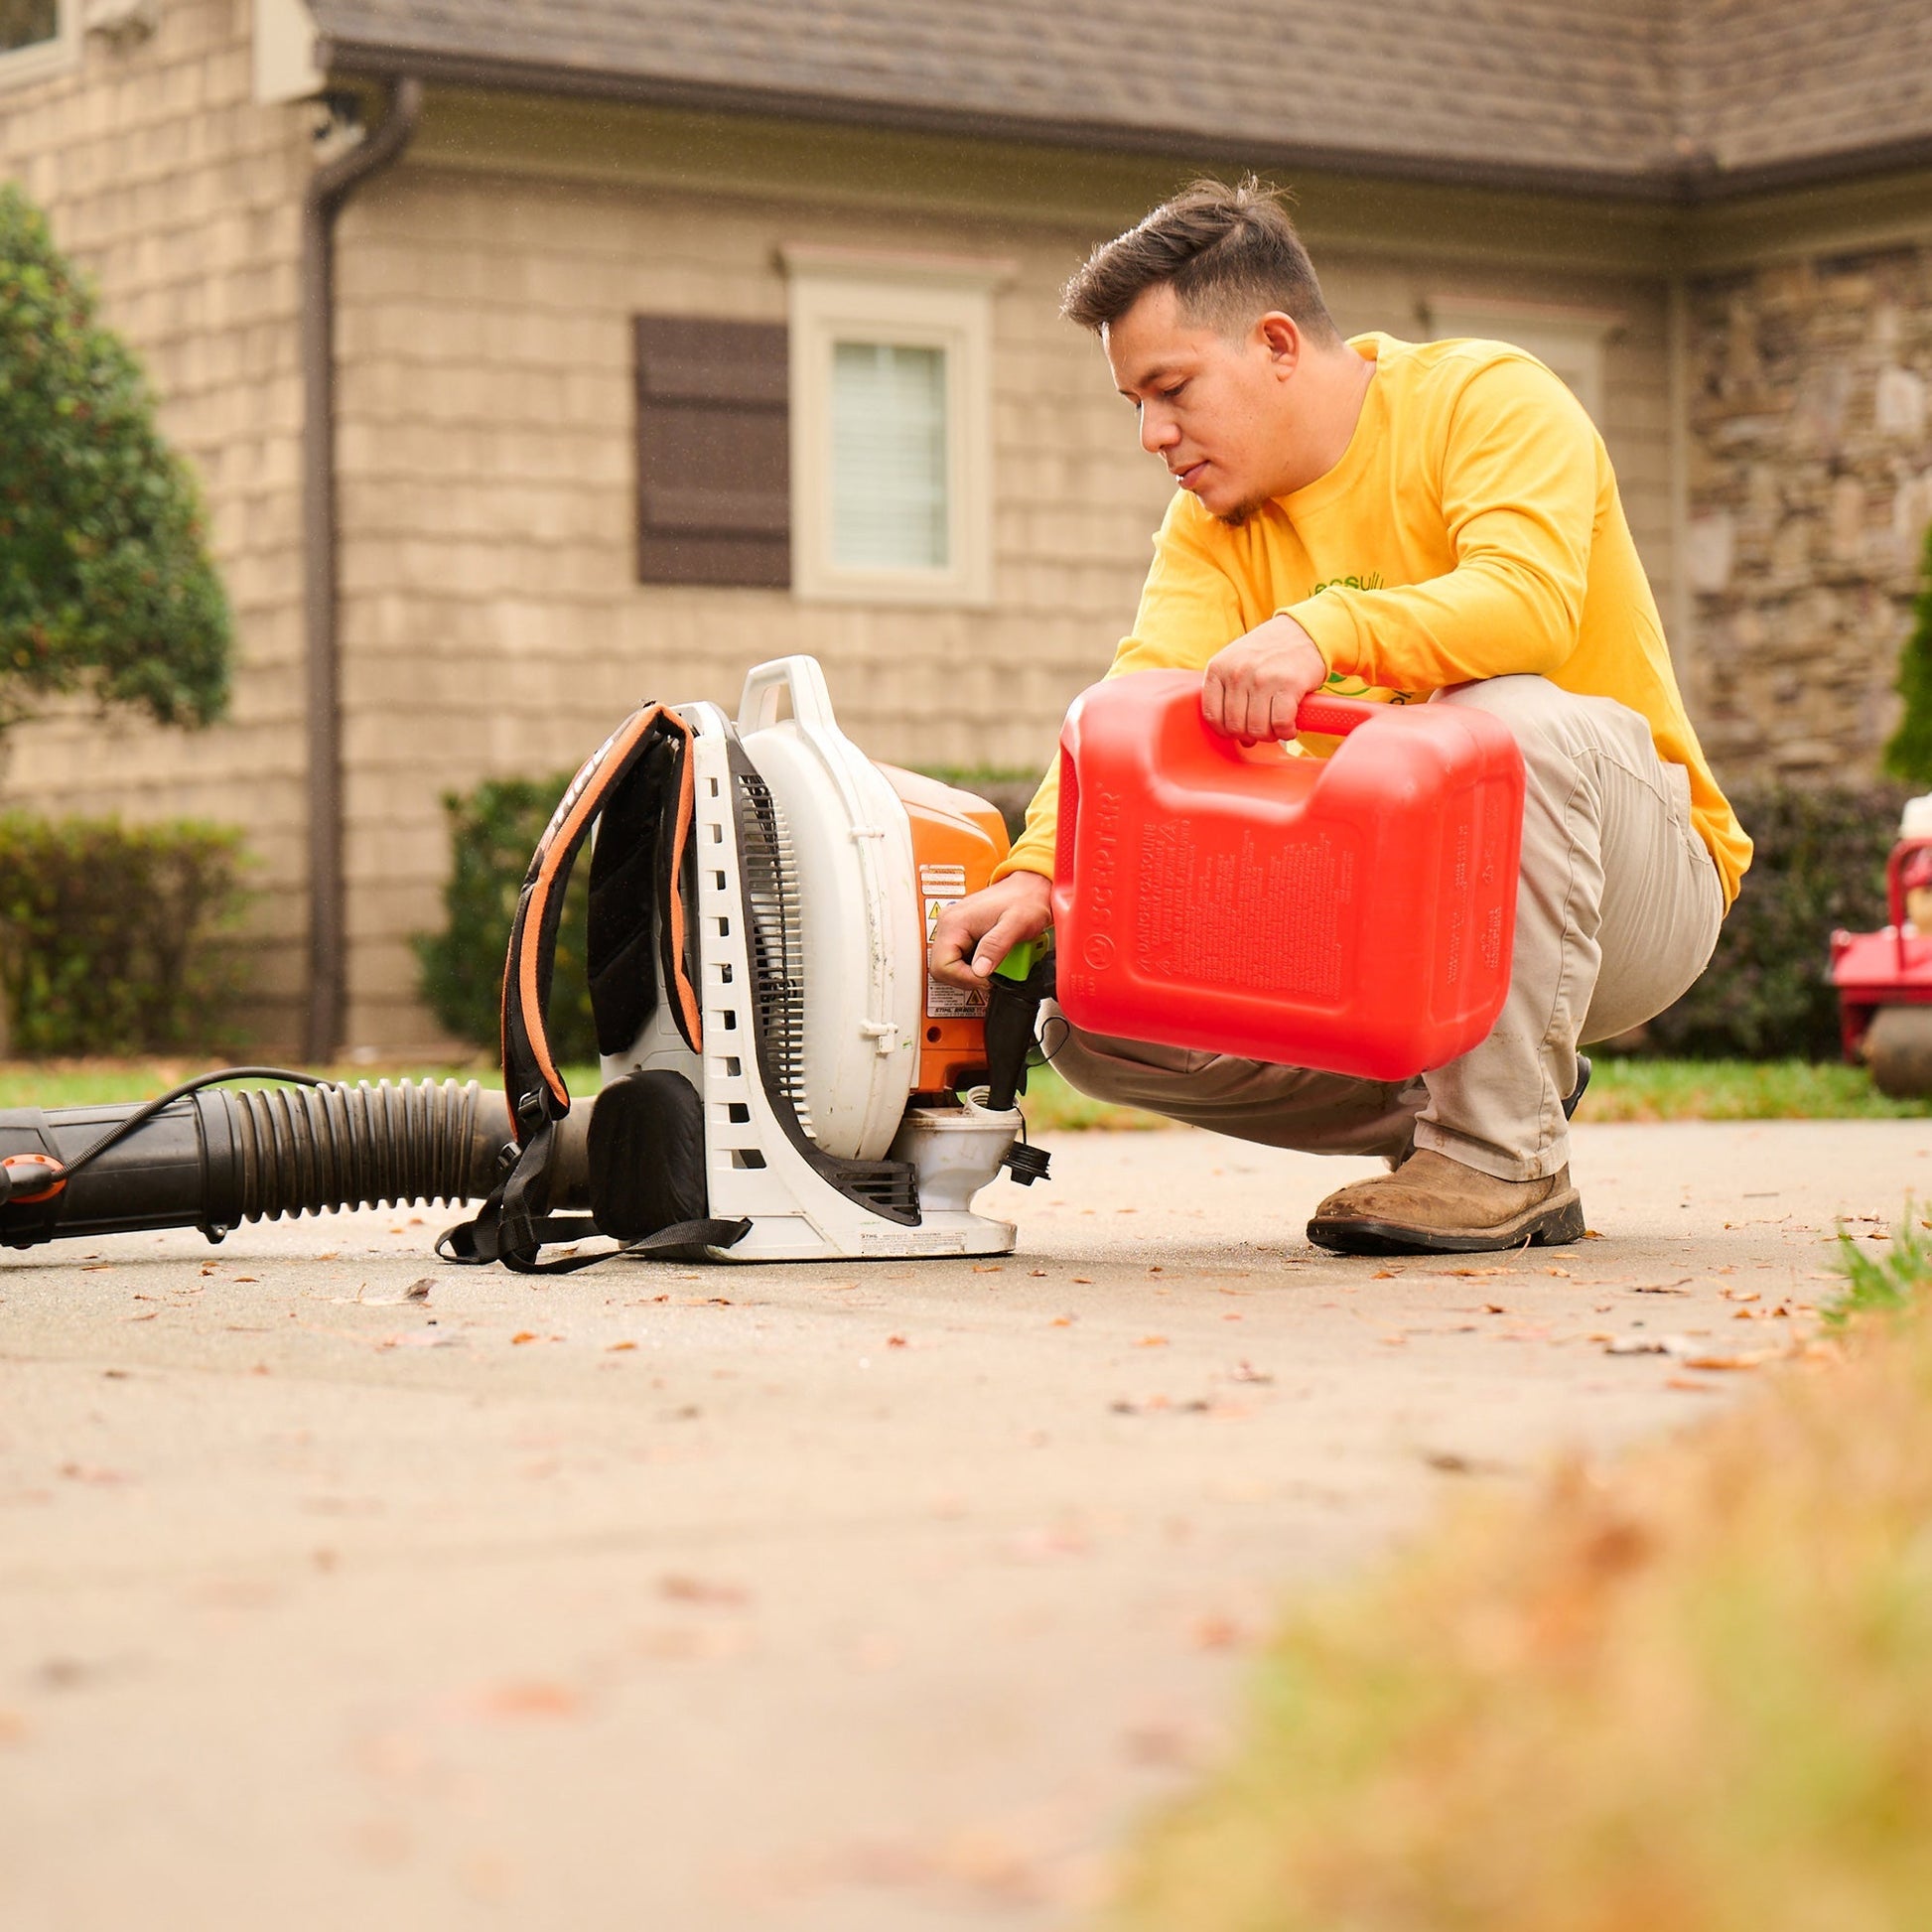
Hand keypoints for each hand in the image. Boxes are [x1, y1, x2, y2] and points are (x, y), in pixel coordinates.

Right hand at [928, 869, 1052, 990]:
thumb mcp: (1016, 924)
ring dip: (970, 974)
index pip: (942, 966)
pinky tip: (989, 960)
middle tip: (990, 977)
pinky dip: (972, 967)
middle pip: (942, 969)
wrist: (1031, 887)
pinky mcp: (961, 933)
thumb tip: (979, 971)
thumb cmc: (1026, 900)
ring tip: (992, 967)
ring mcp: (953, 928)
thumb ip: (996, 947)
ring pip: (949, 967)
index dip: (965, 979)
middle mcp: (948, 924)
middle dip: (967, 978)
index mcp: (954, 922)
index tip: (987, 979)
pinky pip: (958, 959)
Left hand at [1202, 615, 1327, 744]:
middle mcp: (1237, 673)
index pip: (1212, 715)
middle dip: (1250, 735)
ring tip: (1276, 728)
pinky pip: (1280, 723)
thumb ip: (1228, 693)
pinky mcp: (1288, 684)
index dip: (1226, 731)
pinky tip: (1289, 727)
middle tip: (1262, 730)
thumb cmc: (1269, 651)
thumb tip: (1237, 736)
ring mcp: (1262, 678)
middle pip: (1235, 726)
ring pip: (1257, 728)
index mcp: (1218, 668)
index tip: (1238, 732)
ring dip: (1269, 736)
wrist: (1304, 631)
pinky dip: (1286, 732)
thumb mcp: (1236, 662)